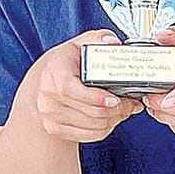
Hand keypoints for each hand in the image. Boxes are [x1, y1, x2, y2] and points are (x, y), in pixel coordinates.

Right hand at [25, 30, 141, 141]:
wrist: (40, 86)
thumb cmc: (64, 64)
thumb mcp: (78, 45)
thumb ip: (97, 38)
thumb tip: (112, 42)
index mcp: (54, 72)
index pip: (70, 89)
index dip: (95, 97)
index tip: (115, 98)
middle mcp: (48, 96)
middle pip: (91, 111)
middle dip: (119, 108)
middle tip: (134, 102)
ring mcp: (50, 116)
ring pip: (95, 125)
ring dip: (117, 118)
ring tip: (127, 108)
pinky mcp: (56, 129)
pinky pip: (92, 135)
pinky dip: (108, 127)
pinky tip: (114, 116)